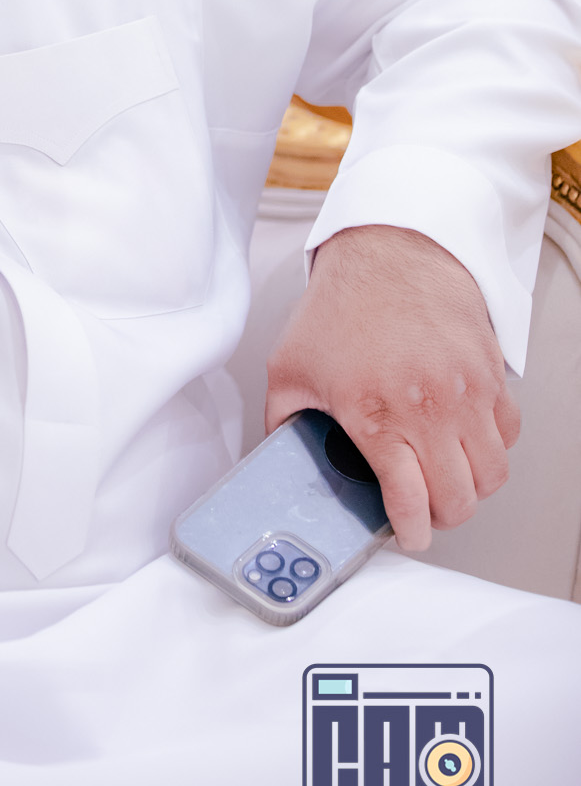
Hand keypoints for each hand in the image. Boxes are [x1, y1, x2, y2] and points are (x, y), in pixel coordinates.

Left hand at [263, 225, 519, 551]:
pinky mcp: (492, 375)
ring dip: (469, 486)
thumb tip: (278, 458)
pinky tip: (463, 439)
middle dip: (441, 515)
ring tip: (444, 477)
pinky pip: (508, 434)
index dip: (411, 531)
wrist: (389, 251)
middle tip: (424, 507)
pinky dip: (491, 448)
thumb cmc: (343, 305)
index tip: (408, 534)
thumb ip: (283, 422)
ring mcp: (467, 392)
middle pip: (459, 499)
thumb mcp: (290, 368)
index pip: (411, 501)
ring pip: (491, 474)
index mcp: (376, 412)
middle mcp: (428, 408)